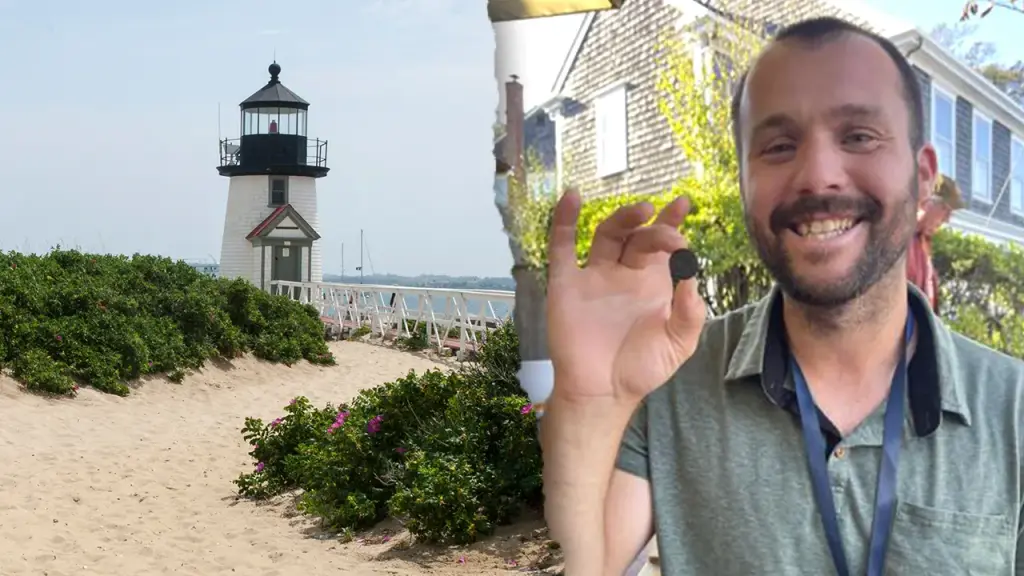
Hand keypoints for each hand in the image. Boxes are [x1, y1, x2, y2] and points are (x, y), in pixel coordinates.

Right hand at [546, 190, 707, 402]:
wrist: (602, 392)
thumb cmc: (641, 369)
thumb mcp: (678, 344)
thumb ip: (690, 312)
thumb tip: (693, 277)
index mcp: (651, 284)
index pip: (663, 245)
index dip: (672, 223)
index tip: (683, 204)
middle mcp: (623, 274)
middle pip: (638, 235)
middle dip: (654, 227)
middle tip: (666, 228)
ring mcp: (593, 276)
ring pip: (606, 234)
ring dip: (622, 218)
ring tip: (640, 209)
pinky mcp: (566, 284)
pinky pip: (561, 247)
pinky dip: (563, 220)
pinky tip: (572, 198)